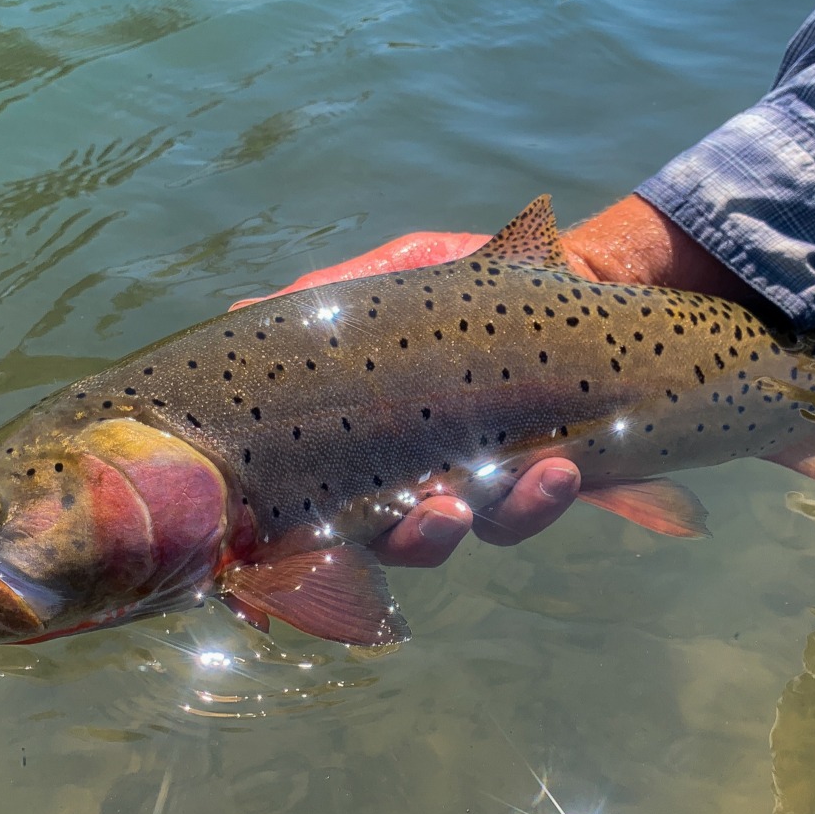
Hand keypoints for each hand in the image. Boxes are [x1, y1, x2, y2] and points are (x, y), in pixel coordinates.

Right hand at [236, 195, 761, 566]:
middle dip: (419, 536)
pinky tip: (564, 468)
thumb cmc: (464, 278)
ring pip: (485, 530)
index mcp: (372, 444)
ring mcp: (491, 482)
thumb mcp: (396, 274)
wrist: (567, 270)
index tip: (298, 543)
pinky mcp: (552, 476)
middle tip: (440, 512)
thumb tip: (246, 310)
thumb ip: (329, 301)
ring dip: (507, 514)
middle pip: (405, 540)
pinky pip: (545, 506)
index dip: (306, 540)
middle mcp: (425, 477)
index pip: (329, 506)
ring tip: (534, 478)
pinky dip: (552, 495)